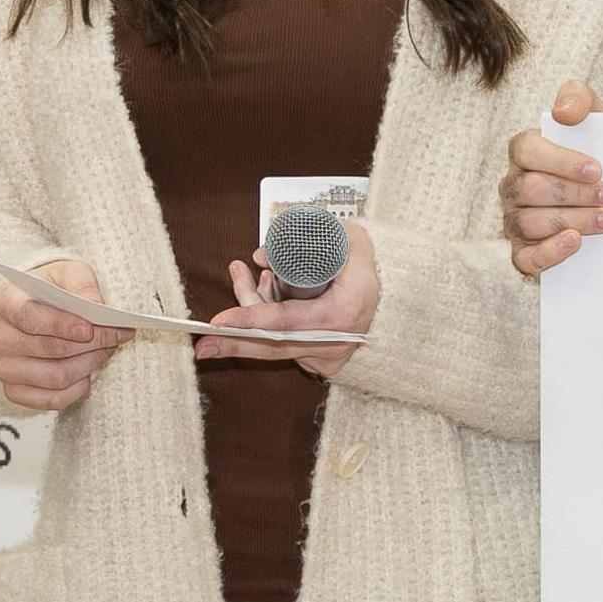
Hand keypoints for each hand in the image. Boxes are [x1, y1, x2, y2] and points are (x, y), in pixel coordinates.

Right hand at [0, 261, 125, 408]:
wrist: (40, 309)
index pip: (29, 317)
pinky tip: (87, 373)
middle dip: (89, 344)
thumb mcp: (70, 272)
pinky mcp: (14, 391)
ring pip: (55, 377)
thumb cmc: (55, 289)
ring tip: (105, 351)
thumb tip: (97, 306)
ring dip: (88, 365)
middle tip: (116, 336)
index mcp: (4, 301)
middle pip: (49, 349)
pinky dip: (77, 389)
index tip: (89, 328)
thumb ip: (83, 284)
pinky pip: (52, 400)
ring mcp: (3, 367)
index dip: (60, 325)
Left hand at [188, 253, 367, 364]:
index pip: (286, 322)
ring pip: (275, 340)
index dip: (250, 320)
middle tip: (202, 344)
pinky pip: (285, 343)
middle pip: (273, 346)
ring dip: (251, 311)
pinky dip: (268, 320)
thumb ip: (305, 242)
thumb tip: (259, 256)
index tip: (219, 321)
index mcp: (341, 313)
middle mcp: (334, 343)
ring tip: (242, 274)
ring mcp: (329, 356)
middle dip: (234, 342)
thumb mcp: (348, 241)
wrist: (400, 300)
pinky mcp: (323, 360)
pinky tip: (266, 287)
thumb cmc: (368, 266)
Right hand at [504, 84, 602, 277]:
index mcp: (525, 152)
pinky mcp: (524, 253)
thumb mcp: (598, 119)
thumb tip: (561, 112)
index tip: (597, 169)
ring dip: (574, 220)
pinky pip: (526, 258)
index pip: (526, 150)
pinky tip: (576, 242)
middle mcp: (513, 185)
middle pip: (531, 189)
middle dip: (575, 194)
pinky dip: (551, 251)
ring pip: (532, 222)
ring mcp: (515, 220)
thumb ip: (579, 98)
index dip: (561, 160)